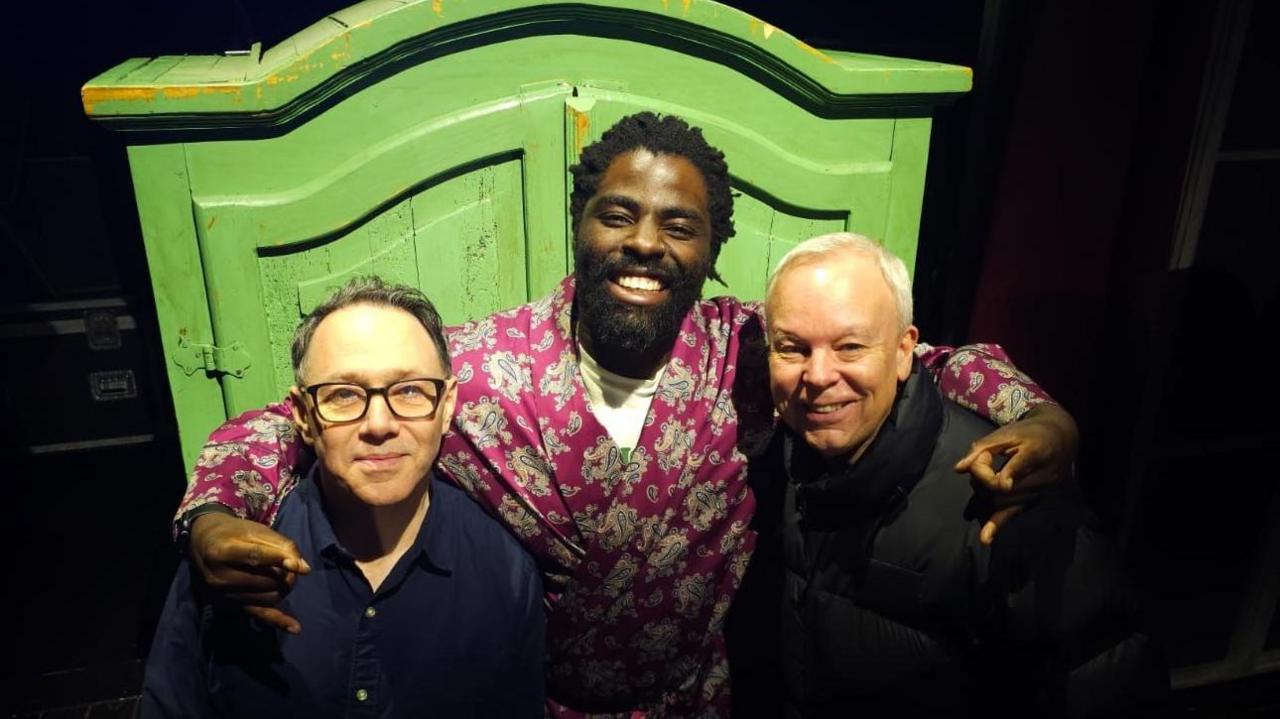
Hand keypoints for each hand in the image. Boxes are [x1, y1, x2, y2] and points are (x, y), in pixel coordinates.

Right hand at [189, 511, 311, 632]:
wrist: (203, 544)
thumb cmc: (232, 532)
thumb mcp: (255, 530)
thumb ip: (280, 545)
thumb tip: (303, 568)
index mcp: (221, 552)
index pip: (256, 557)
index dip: (280, 561)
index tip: (302, 568)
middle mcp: (219, 577)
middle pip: (266, 581)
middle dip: (286, 574)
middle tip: (291, 564)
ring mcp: (223, 595)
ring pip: (268, 597)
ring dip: (284, 588)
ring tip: (286, 575)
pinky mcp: (230, 605)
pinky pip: (258, 614)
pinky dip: (278, 621)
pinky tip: (295, 628)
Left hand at [955, 403, 1078, 544]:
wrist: (1063, 440)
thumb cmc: (1031, 433)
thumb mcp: (1007, 432)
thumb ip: (982, 448)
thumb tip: (959, 469)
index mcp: (1036, 453)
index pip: (1011, 470)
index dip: (988, 473)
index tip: (979, 461)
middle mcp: (1042, 477)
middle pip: (1001, 491)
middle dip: (982, 481)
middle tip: (981, 464)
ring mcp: (1041, 492)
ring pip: (1004, 502)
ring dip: (985, 494)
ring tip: (984, 477)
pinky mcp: (1037, 500)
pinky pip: (1015, 513)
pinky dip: (998, 524)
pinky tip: (986, 538)